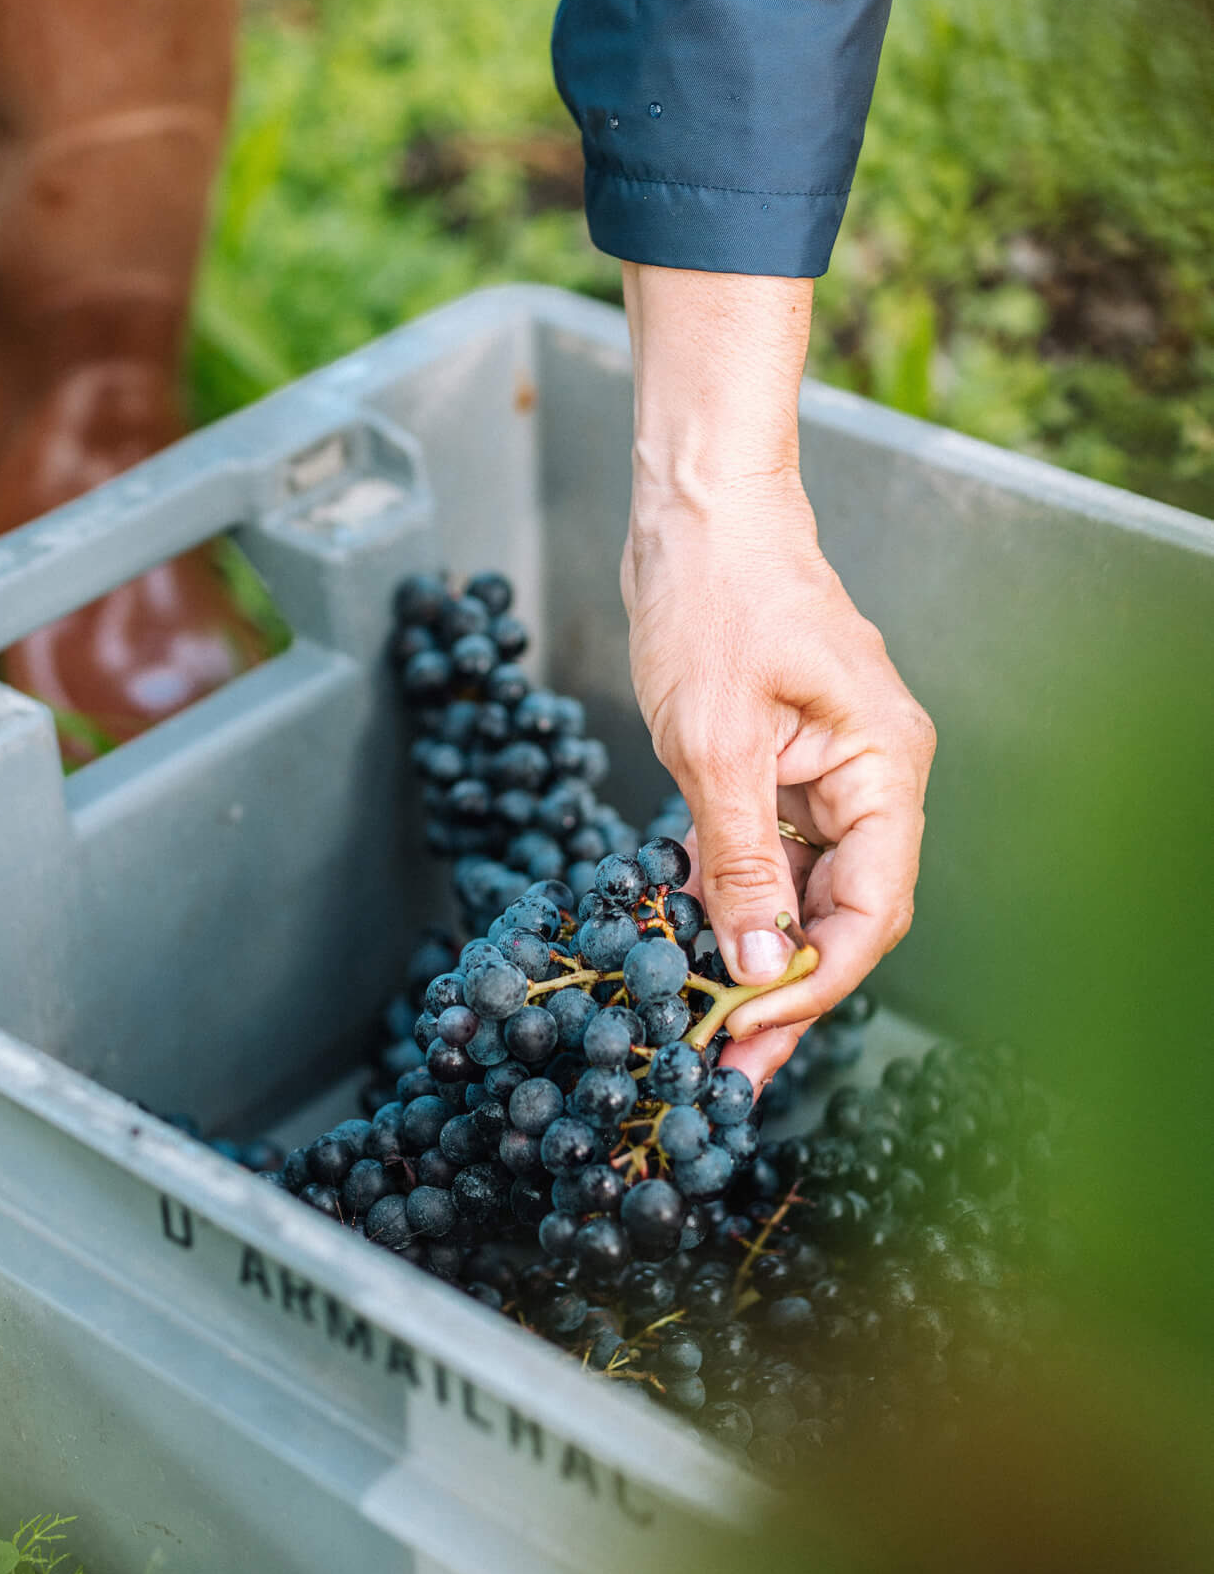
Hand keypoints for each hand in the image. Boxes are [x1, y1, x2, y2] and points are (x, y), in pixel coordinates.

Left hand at [621, 263, 934, 1087]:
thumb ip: (741, 862)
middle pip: (843, 913)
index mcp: (885, 770)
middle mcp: (874, 778)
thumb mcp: (714, 745)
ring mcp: (829, 770)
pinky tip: (688, 942)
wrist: (696, 508)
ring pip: (804, 888)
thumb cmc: (713, 600)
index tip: (750, 1041)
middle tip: (721, 1065)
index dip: (814, 987)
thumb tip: (760, 969)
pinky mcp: (783, 761)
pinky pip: (770, 849)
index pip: (870, 912)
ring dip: (755, 952)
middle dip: (784, 991)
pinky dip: (733, 894)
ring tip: (698, 1023)